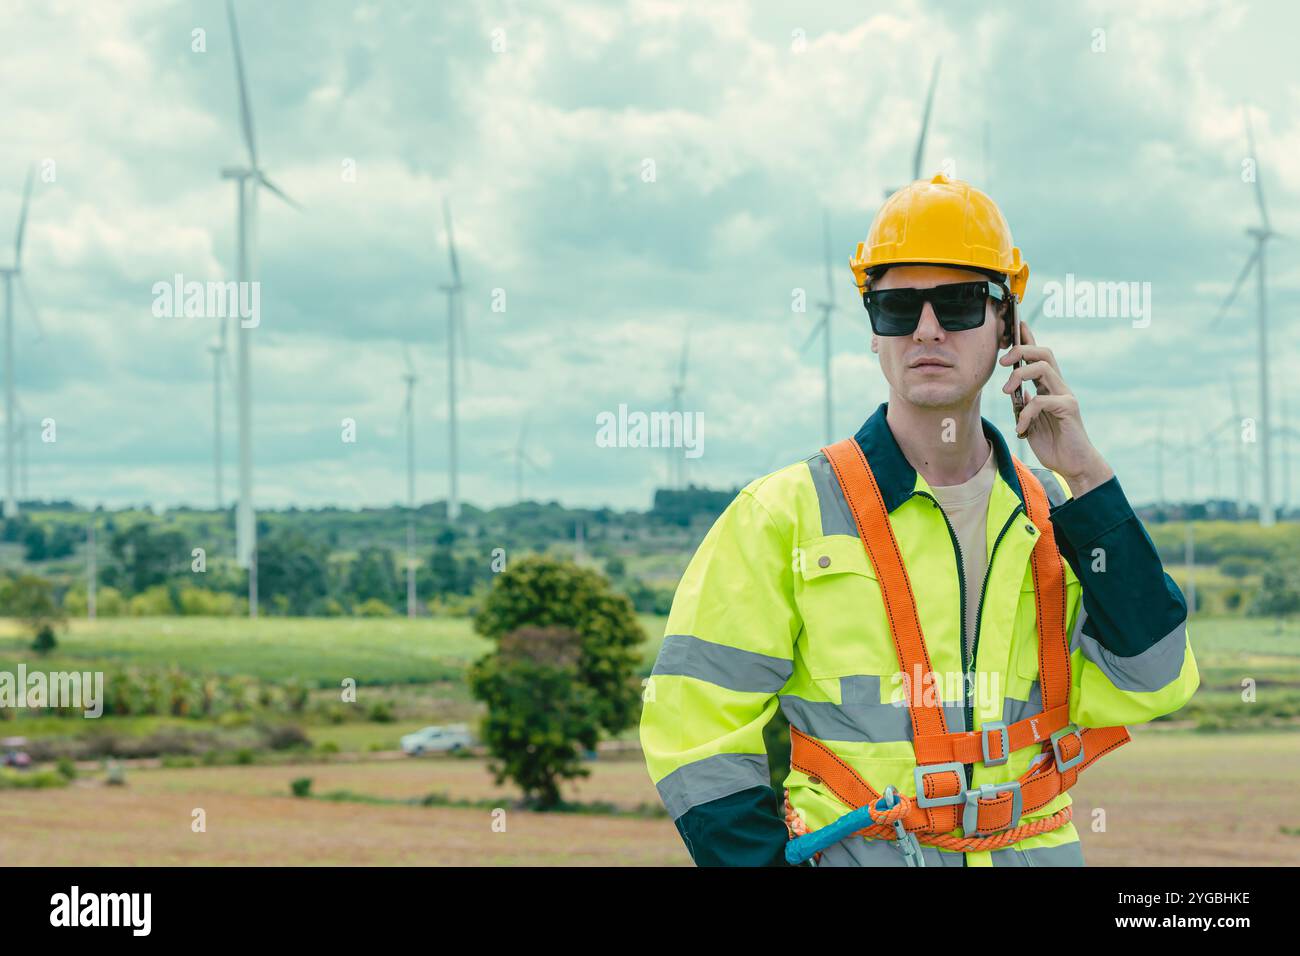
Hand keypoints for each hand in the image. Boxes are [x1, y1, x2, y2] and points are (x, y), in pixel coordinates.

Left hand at [998, 321, 1113, 496]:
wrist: (1074, 466)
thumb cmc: (1053, 445)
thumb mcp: (1031, 422)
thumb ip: (1024, 405)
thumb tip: (1014, 390)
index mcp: (1049, 388)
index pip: (1040, 357)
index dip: (1029, 338)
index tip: (1017, 324)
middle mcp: (1059, 387)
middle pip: (1044, 353)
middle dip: (1022, 349)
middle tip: (1002, 361)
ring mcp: (1066, 396)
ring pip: (1044, 368)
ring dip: (1019, 374)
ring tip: (1007, 391)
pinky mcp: (1069, 409)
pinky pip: (1041, 400)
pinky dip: (1025, 412)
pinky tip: (1021, 427)